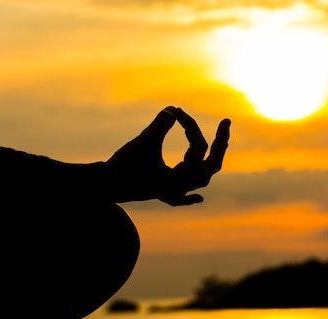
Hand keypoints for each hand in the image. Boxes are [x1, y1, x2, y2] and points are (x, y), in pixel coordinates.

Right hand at [107, 106, 230, 205]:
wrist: (101, 188)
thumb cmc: (123, 166)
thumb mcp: (144, 142)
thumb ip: (160, 125)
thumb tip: (173, 109)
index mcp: (182, 178)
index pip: (198, 146)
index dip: (190, 125)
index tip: (177, 111)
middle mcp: (181, 188)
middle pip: (211, 166)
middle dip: (219, 144)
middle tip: (226, 123)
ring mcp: (170, 193)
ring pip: (199, 180)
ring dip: (208, 163)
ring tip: (218, 147)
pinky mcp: (158, 193)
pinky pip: (179, 199)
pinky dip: (189, 197)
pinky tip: (198, 198)